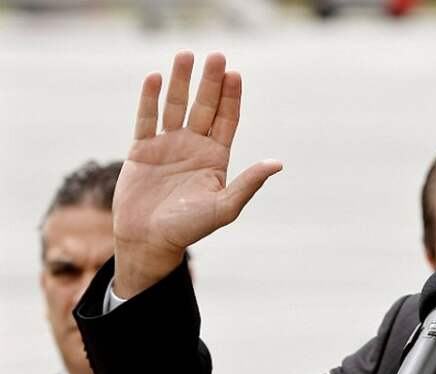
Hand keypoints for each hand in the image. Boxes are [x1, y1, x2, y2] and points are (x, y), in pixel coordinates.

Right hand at [113, 51, 282, 297]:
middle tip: (216, 56)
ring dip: (181, 82)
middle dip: (210, 82)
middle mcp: (194, 147)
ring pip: (176, 106)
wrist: (150, 240)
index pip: (226, 120)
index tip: (236, 74)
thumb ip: (249, 183)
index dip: (231, 98)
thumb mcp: (225, 207)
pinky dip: (150, 99)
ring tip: (186, 55)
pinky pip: (147, 118)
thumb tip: (277, 164)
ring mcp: (167, 146)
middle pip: (204, 107)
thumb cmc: (190, 228)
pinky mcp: (142, 150)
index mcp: (216, 158)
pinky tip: (156, 78)